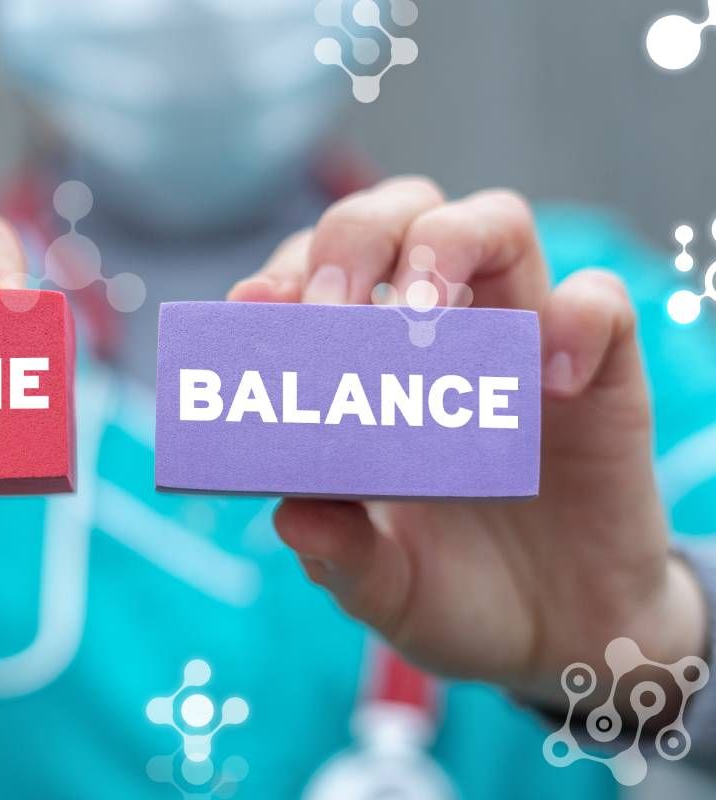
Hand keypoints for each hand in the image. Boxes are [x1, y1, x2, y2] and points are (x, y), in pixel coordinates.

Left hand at [231, 177, 707, 703]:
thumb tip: (292, 518)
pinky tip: (545, 385)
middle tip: (331, 312)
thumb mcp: (385, 587)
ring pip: (495, 222)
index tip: (254, 307)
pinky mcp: (600, 371)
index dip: (284, 272)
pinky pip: (601, 303)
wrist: (559, 637)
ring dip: (447, 245)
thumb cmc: (452, 589)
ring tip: (420, 317)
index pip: (318, 272)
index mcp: (366, 363)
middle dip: (353, 241)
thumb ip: (340, 554)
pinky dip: (575, 320)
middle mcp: (440, 331)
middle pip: (398, 215)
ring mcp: (521, 340)